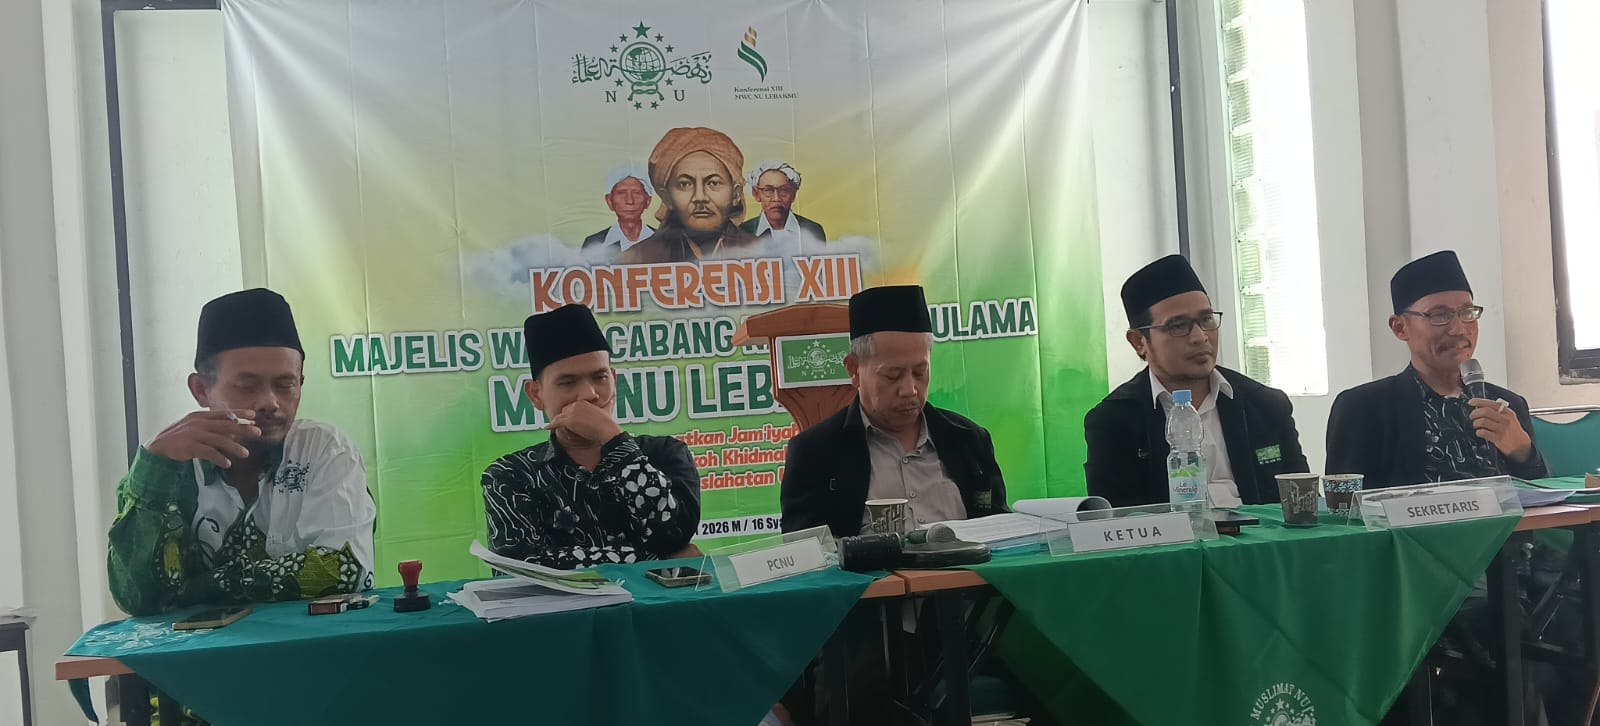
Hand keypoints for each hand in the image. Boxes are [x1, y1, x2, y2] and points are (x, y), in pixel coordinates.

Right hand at [146, 410, 261, 468]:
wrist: (157, 447)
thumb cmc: (179, 438)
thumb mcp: (195, 427)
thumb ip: (212, 426)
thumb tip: (233, 430)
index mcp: (200, 416)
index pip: (223, 413)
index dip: (239, 413)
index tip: (253, 415)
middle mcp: (198, 423)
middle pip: (225, 425)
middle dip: (243, 429)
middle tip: (257, 432)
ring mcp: (194, 434)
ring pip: (219, 439)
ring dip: (234, 447)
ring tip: (245, 454)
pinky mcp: (189, 447)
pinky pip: (208, 452)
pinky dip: (219, 458)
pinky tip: (227, 463)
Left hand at [548, 400, 622, 446]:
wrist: (607, 431)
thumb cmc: (608, 423)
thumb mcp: (607, 409)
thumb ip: (608, 402)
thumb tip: (612, 398)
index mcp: (584, 401)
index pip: (571, 407)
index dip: (570, 414)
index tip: (569, 420)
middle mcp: (576, 404)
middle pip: (564, 411)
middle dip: (563, 418)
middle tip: (560, 424)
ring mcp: (572, 412)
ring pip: (560, 417)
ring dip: (557, 422)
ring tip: (552, 426)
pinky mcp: (569, 420)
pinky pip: (557, 422)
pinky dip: (551, 425)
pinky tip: (547, 427)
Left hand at [1468, 398, 1533, 461]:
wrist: (1521, 446)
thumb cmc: (1513, 431)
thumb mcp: (1510, 418)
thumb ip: (1498, 412)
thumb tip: (1482, 406)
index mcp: (1507, 413)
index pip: (1492, 404)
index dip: (1479, 402)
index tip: (1471, 402)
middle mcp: (1505, 420)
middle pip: (1485, 411)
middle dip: (1475, 413)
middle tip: (1472, 416)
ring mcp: (1502, 429)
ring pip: (1483, 421)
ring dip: (1475, 423)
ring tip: (1475, 425)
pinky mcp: (1498, 438)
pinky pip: (1483, 433)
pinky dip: (1478, 432)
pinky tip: (1479, 432)